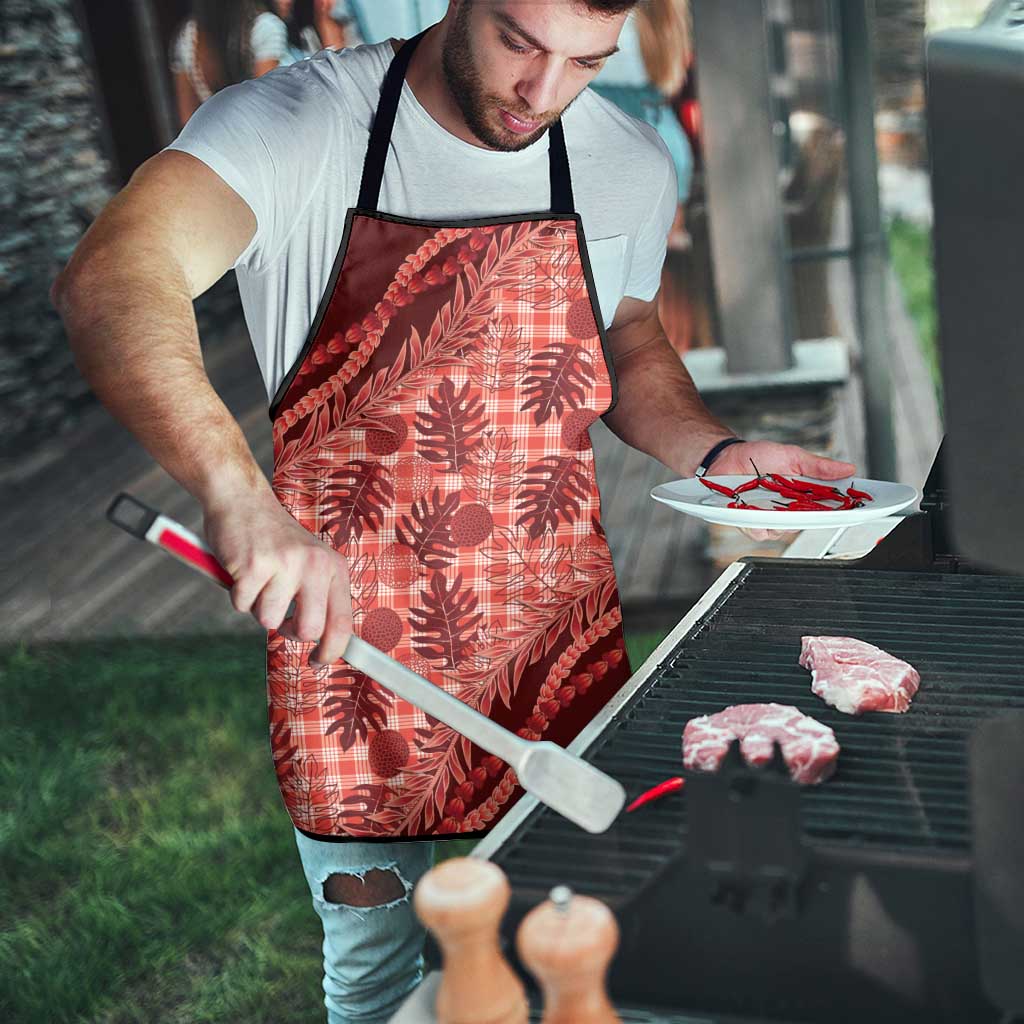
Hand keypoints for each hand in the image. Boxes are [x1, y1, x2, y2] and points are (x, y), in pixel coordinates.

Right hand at [202, 491, 352, 665]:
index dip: (332, 651)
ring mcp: (285, 564)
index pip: (342, 622)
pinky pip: (242, 605)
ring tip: (259, 579)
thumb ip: (319, 596)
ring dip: (258, 607)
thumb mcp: (310, 562)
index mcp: (334, 567)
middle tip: (279, 616)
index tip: (319, 662)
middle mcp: (315, 565)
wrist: (242, 500)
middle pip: (309, 630)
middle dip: (289, 632)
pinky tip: (242, 570)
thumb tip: (324, 642)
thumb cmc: (274, 539)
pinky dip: (237, 594)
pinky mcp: (254, 565)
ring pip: (268, 620)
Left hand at [709, 440, 856, 541]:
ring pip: (784, 531)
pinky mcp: (750, 523)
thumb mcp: (792, 456)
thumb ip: (818, 466)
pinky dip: (758, 524)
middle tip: (813, 506)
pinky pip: (759, 532)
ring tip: (775, 504)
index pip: (828, 507)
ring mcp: (769, 518)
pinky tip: (755, 512)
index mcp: (803, 495)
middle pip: (808, 523)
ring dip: (781, 519)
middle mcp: (789, 510)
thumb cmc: (758, 457)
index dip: (844, 510)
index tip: (858, 508)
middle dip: (813, 517)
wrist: (726, 457)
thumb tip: (848, 468)